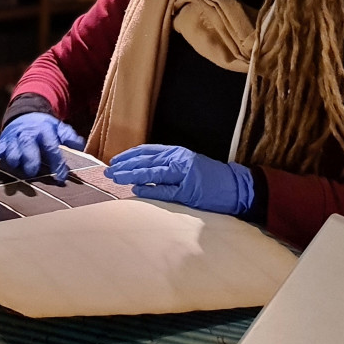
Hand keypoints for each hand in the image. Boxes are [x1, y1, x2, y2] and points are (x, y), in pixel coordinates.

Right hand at [0, 113, 85, 180]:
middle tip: (33, 172)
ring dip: (14, 158)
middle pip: (28, 145)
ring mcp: (15, 136)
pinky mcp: (4, 139)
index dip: (57, 163)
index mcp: (45, 130)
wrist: (25, 113)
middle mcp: (29, 133)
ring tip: (17, 167)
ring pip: (12, 147)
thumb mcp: (58, 128)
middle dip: (30, 159)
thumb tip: (80, 146)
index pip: (51, 147)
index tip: (61, 178)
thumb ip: (68, 137)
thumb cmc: (45, 127)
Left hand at [105, 144, 253, 214]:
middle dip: (125, 166)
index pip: (147, 151)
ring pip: (152, 173)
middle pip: (146, 161)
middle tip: (108, 172)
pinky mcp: (189, 192)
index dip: (129, 156)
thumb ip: (166, 164)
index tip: (114, 162)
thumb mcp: (187, 163)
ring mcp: (184, 175)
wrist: (235, 186)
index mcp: (177, 152)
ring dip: (132, 176)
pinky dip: (150, 190)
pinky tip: (136, 190)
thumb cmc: (209, 176)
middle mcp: (179, 160)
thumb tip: (141, 170)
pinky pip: (165, 190)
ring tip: (116, 179)